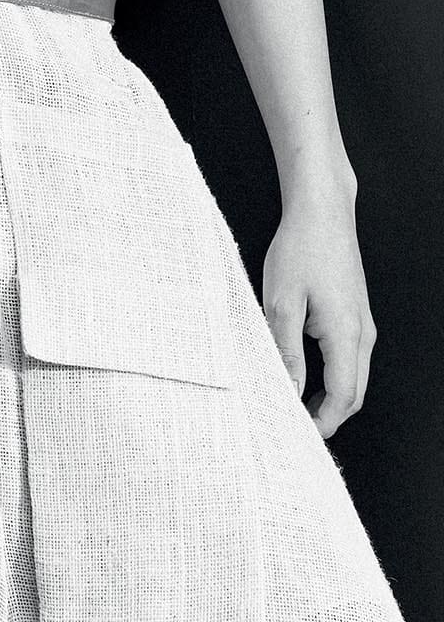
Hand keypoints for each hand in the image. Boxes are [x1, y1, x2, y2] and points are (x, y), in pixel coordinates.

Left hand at [262, 195, 374, 437]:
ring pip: (352, 376)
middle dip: (327, 415)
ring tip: (294, 402)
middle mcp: (363, 334)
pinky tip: (304, 371)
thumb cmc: (301, 249)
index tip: (298, 434)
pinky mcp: (355, 313)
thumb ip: (287, 350)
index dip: (321, 422)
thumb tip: (289, 390)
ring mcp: (362, 323)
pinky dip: (332, 374)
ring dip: (329, 396)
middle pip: (352, 393)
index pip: (342, 397)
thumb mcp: (282, 302)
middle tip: (294, 425)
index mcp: (347, 335)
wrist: (322, 211)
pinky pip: (349, 356)